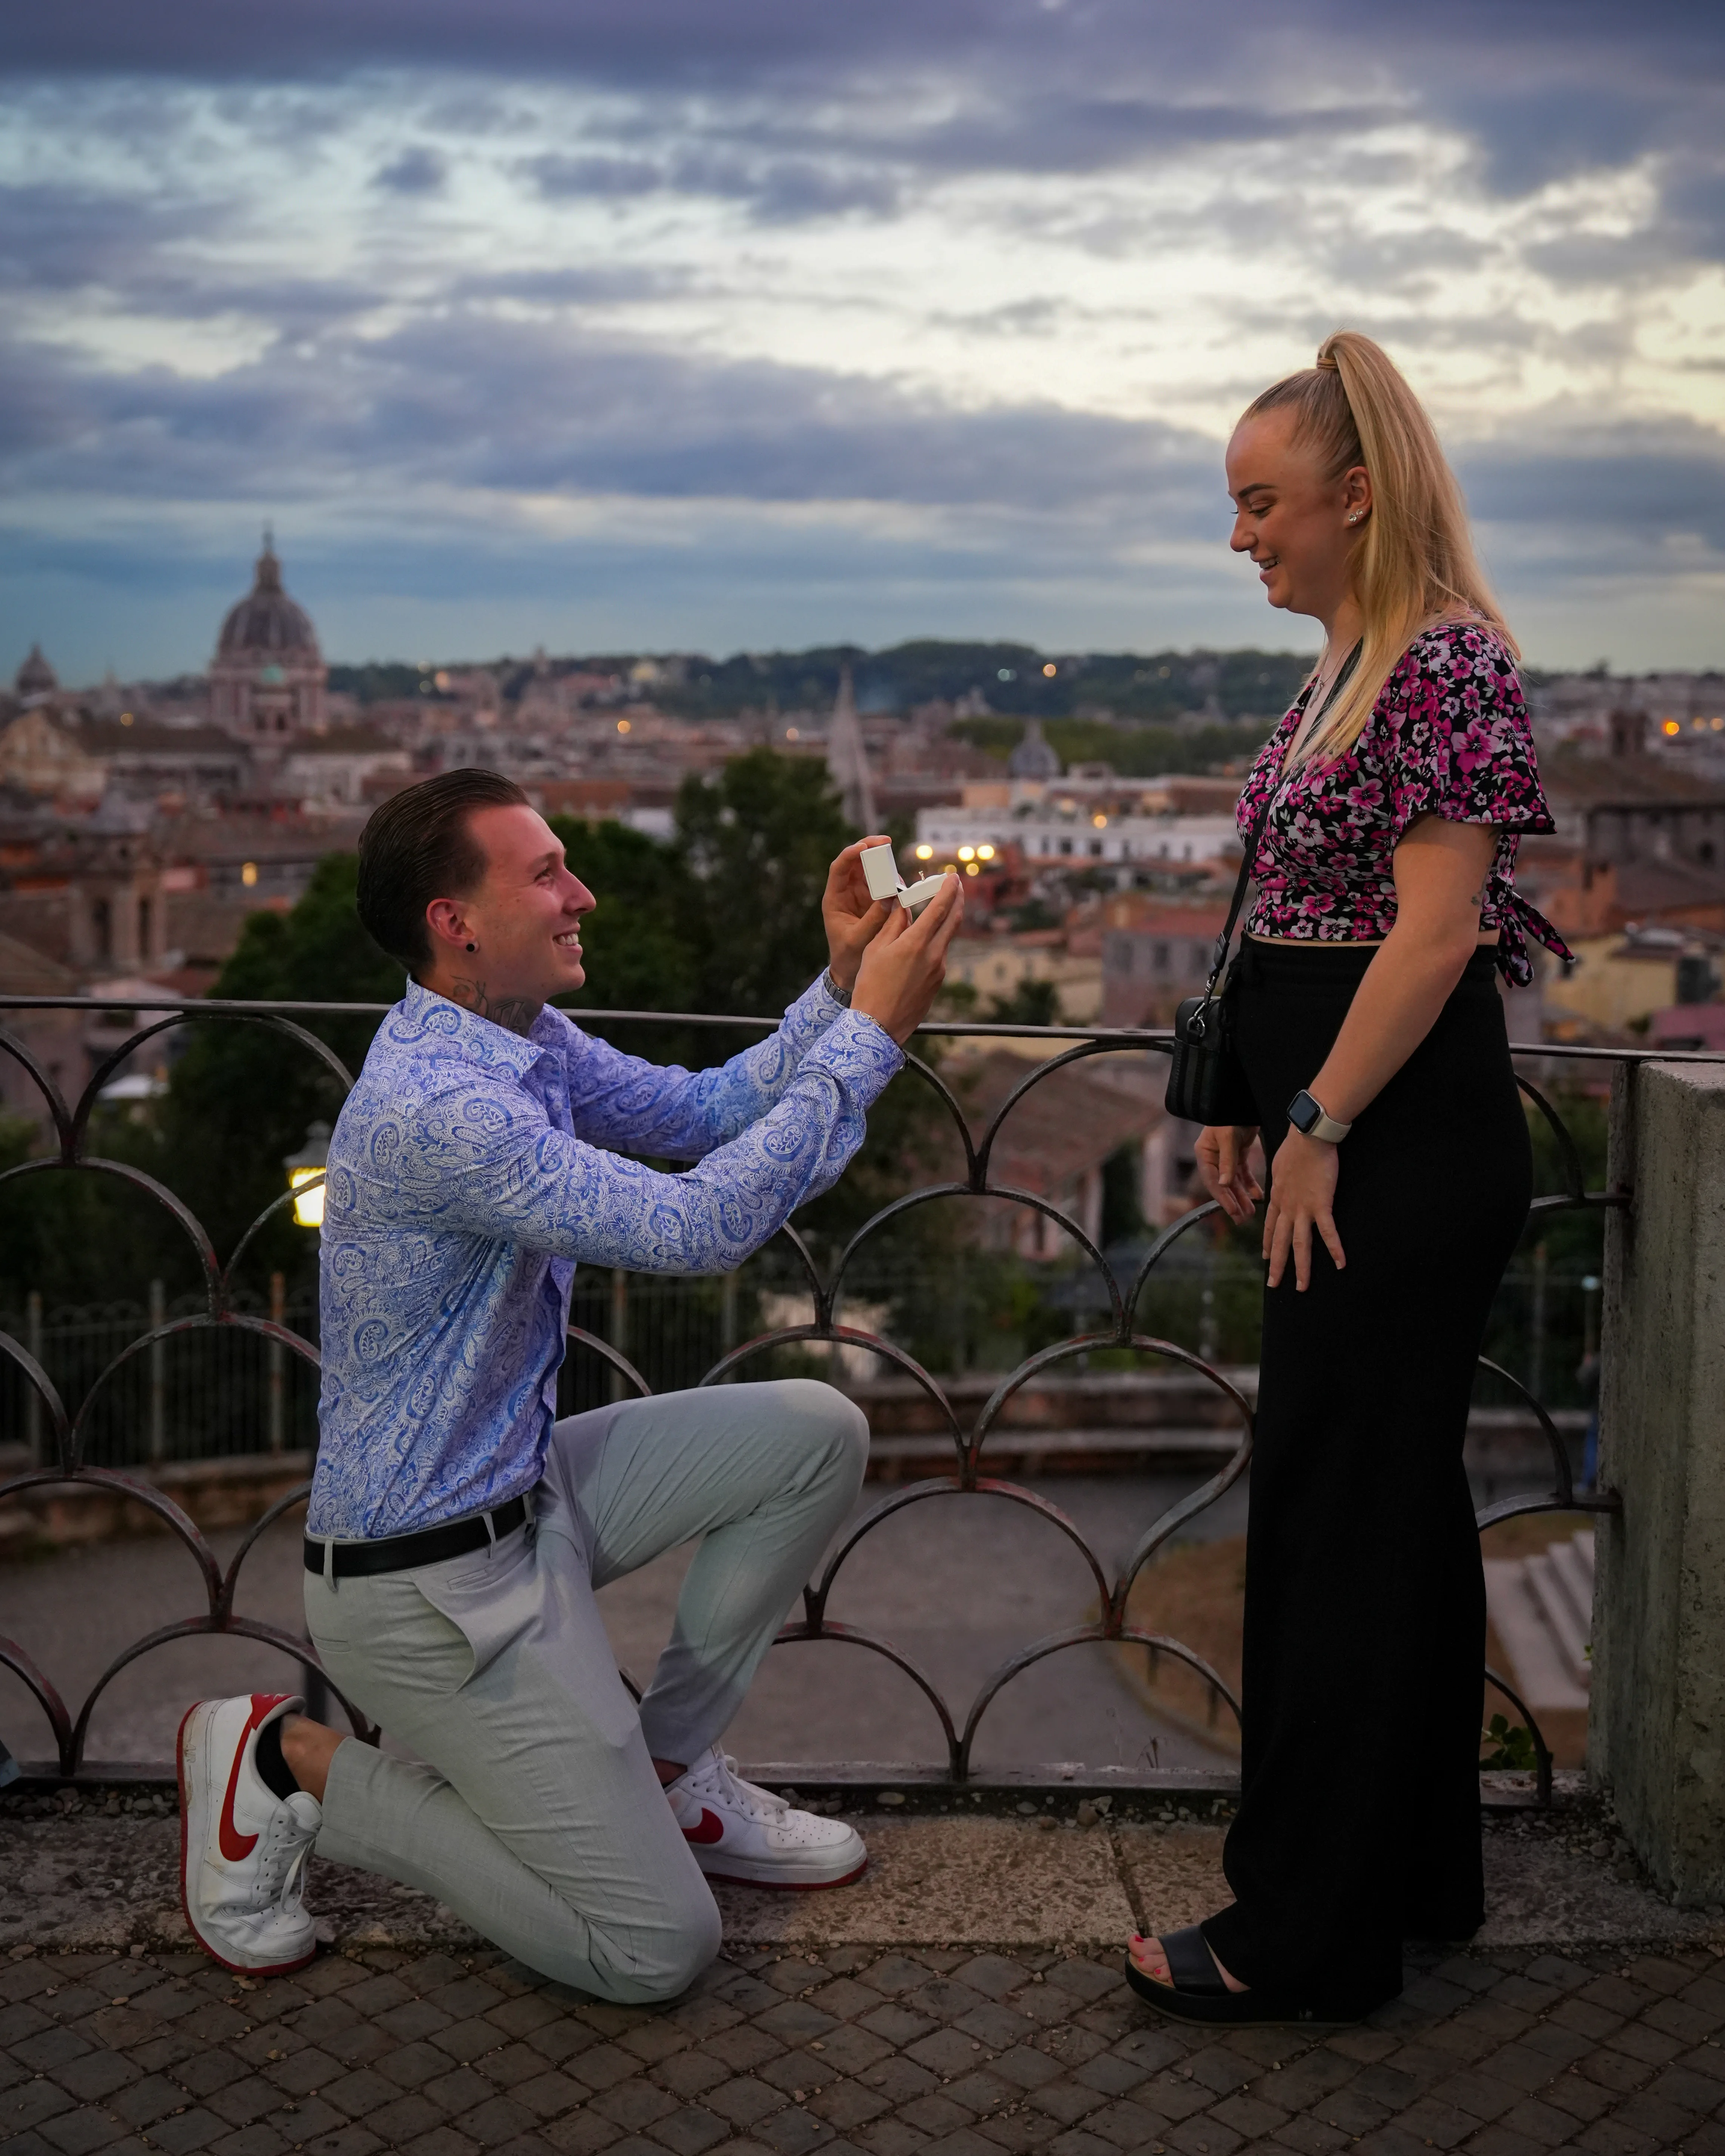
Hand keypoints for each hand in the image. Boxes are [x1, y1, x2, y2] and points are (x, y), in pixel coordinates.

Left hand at [822, 835, 896, 992]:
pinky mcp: (874, 901)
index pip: (839, 868)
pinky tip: (900, 886)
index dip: (851, 854)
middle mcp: (847, 892)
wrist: (849, 971)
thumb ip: (873, 919)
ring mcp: (861, 895)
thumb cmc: (848, 957)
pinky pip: (884, 884)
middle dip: (869, 848)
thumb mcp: (858, 940)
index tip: (865, 847)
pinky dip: (892, 881)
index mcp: (835, 899)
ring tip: (896, 873)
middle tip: (885, 841)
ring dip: (884, 864)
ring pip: (871, 869)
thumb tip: (890, 897)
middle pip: (856, 861)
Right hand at [851, 874, 964, 1043]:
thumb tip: (902, 906)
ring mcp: (939, 971)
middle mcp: (934, 956)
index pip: (939, 908)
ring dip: (945, 921)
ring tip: (937, 909)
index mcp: (916, 943)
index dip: (948, 889)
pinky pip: (939, 956)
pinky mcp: (937, 983)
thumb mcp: (876, 949)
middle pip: (953, 921)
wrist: (879, 1025)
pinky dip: (935, 942)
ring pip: (946, 938)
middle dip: (957, 899)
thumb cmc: (870, 986)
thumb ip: (893, 924)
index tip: (953, 876)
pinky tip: (924, 941)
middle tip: (957, 885)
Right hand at [1195, 1125, 1261, 1225]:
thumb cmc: (1229, 1117)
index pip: (1213, 1181)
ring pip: (1234, 1182)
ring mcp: (1226, 1157)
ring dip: (1242, 1196)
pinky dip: (1249, 1184)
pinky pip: (1243, 1174)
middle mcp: (1214, 1158)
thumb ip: (1227, 1161)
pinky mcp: (1238, 1154)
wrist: (1240, 1101)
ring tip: (1251, 1212)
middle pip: (1223, 1186)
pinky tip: (1257, 1195)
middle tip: (1242, 1219)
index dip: (1223, 1198)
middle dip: (1233, 1202)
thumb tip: (1225, 1185)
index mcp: (1205, 1155)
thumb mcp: (1227, 1138)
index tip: (1232, 1211)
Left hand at [1263, 1129, 1344, 1290]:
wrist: (1308, 1136)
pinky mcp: (1321, 1205)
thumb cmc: (1296, 1146)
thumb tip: (1282, 1179)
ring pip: (1300, 1244)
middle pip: (1280, 1242)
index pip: (1270, 1226)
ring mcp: (1303, 1208)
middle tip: (1274, 1284)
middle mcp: (1287, 1207)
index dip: (1268, 1243)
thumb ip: (1281, 1178)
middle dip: (1277, 1265)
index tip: (1266, 1258)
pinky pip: (1328, 1232)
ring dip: (1301, 1268)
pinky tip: (1341, 1264)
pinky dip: (1335, 1249)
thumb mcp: (1280, 1165)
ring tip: (1302, 1287)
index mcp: (1278, 1197)